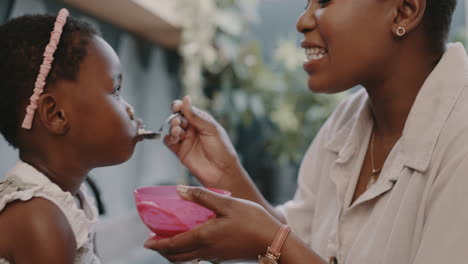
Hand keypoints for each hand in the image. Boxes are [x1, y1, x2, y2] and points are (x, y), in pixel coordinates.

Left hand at [144, 186, 281, 261]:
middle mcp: (206, 251)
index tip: (146, 242)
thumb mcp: (227, 203)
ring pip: (188, 259)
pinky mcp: (223, 256)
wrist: (274, 241)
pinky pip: (199, 257)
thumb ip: (202, 196)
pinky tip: (194, 239)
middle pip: (177, 257)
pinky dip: (189, 251)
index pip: (173, 246)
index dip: (157, 245)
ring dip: (175, 252)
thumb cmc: (252, 221)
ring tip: (170, 240)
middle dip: (163, 251)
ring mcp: (215, 256)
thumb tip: (179, 191)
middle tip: (155, 241)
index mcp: (204, 237)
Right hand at [164, 96, 241, 186]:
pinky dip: (168, 138)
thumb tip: (186, 99)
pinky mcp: (181, 152)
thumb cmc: (222, 150)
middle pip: (178, 118)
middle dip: (175, 118)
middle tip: (177, 121)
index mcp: (202, 121)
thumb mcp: (211, 129)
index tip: (176, 106)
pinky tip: (173, 139)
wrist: (222, 172)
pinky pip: (169, 142)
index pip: (187, 109)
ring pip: (173, 129)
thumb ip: (196, 116)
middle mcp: (193, 129)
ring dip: (172, 128)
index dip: (180, 106)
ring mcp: (186, 140)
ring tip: (177, 131)